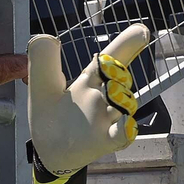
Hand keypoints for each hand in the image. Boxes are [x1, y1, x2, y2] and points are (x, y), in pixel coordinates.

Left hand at [27, 23, 148, 174]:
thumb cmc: (50, 117)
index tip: (142, 32)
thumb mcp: (41, 87)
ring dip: (120, 97)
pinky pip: (121, 135)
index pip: (109, 59)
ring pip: (123, 104)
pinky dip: (126, 130)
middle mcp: (101, 98)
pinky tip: (126, 125)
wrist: (49, 152)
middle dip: (119, 71)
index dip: (125, 45)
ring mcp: (105, 120)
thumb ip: (43, 61)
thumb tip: (46, 36)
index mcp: (88, 82)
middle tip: (110, 69)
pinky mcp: (103, 141)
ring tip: (111, 94)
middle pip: (121, 79)